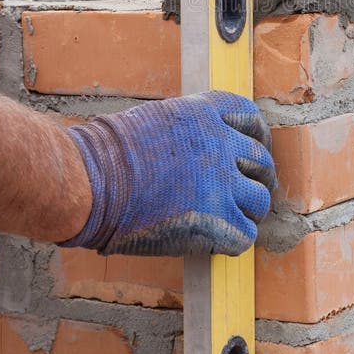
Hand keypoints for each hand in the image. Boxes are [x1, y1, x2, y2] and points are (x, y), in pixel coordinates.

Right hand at [63, 91, 275, 256]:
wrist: (91, 182)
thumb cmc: (105, 154)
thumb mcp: (153, 121)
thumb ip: (185, 131)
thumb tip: (196, 149)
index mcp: (203, 113)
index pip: (249, 115)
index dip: (256, 135)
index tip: (253, 148)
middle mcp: (220, 143)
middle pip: (262, 160)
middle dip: (257, 178)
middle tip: (245, 193)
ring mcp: (221, 183)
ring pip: (259, 200)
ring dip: (248, 211)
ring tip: (229, 220)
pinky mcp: (215, 220)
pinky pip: (245, 235)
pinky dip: (234, 240)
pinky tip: (216, 241)